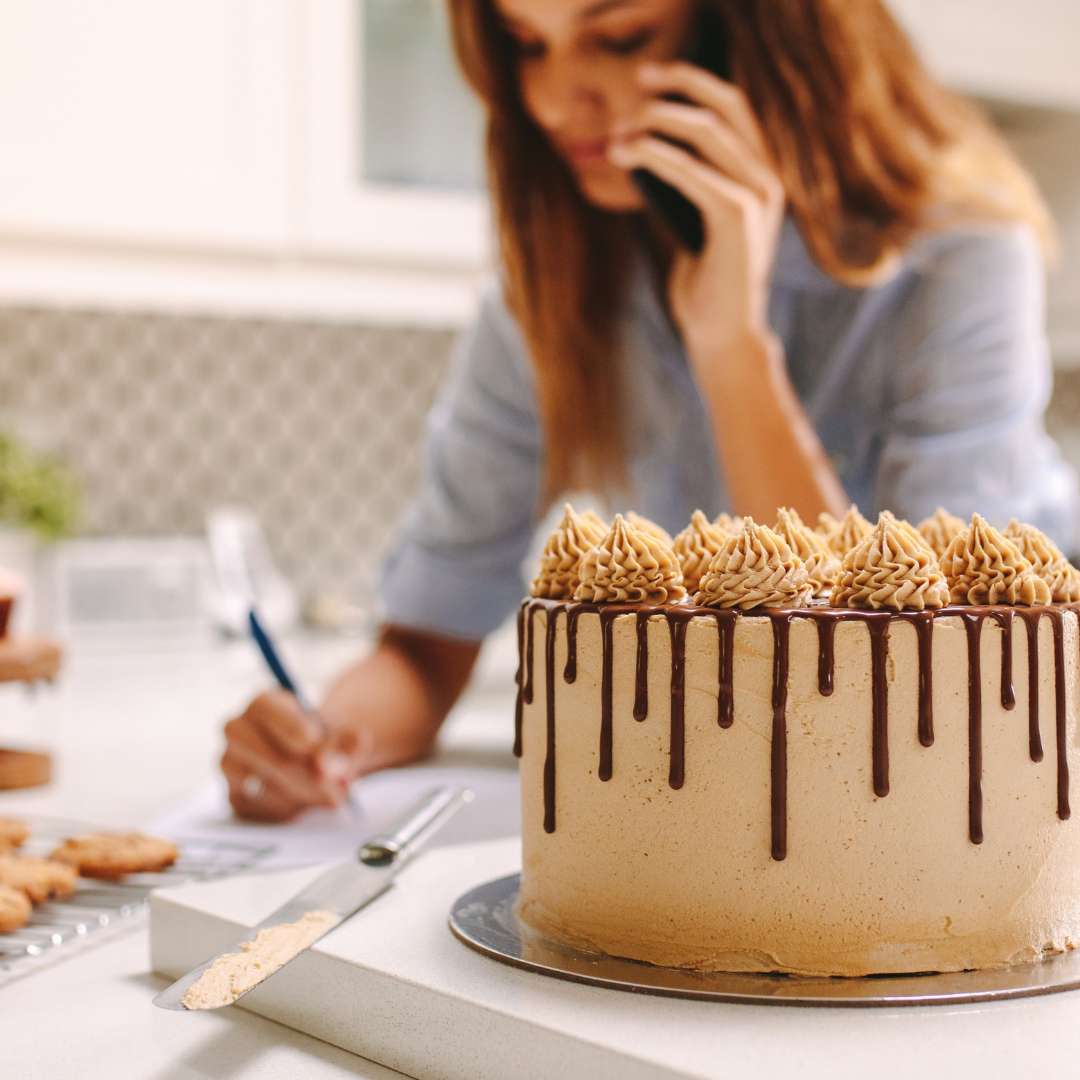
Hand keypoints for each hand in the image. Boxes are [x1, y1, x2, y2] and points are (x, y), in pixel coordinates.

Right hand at [222, 690, 370, 821]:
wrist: (315, 756)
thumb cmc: (326, 738)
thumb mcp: (343, 732)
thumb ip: (344, 745)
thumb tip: (328, 770)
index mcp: (262, 704)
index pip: (266, 710)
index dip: (292, 727)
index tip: (313, 743)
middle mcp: (237, 731)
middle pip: (274, 760)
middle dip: (313, 780)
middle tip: (341, 790)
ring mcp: (231, 765)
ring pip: (271, 790)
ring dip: (308, 797)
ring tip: (333, 793)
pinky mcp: (235, 797)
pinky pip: (265, 812)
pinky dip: (293, 811)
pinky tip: (309, 800)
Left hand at [609, 62, 785, 374]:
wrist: (723, 336)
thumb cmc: (705, 287)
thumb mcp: (695, 225)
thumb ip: (688, 188)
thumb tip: (648, 151)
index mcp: (760, 178)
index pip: (734, 109)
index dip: (694, 84)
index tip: (651, 81)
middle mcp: (767, 180)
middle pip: (727, 105)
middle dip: (679, 86)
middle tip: (637, 83)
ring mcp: (757, 196)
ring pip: (707, 132)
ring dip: (657, 123)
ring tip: (620, 132)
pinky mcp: (737, 217)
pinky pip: (690, 170)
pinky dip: (655, 156)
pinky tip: (627, 153)